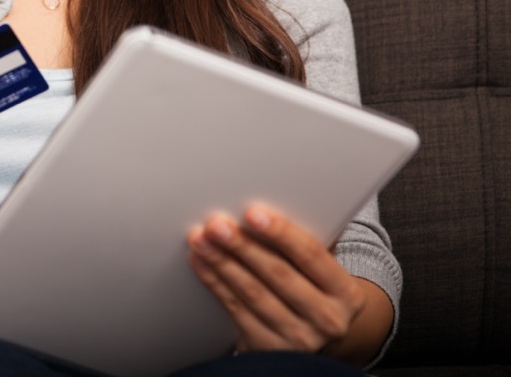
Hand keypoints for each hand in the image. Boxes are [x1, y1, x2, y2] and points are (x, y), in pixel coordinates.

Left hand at [186, 204, 369, 355]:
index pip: (311, 255)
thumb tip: (279, 195)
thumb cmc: (316, 286)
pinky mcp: (269, 350)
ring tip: (200, 239)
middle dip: (242, 246)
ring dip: (222, 263)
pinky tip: (201, 263)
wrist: (319, 337)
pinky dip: (215, 283)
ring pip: (253, 294)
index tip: (252, 212)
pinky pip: (236, 311)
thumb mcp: (325, 267)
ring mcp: (299, 339)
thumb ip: (309, 239)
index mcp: (345, 292)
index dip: (281, 233)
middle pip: (278, 275)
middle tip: (216, 224)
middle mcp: (327, 320)